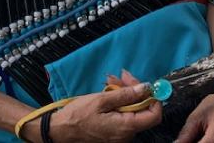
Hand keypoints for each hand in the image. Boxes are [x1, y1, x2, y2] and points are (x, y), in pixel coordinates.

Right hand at [35, 81, 161, 142]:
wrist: (59, 131)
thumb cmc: (78, 116)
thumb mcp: (101, 100)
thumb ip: (126, 94)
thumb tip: (146, 88)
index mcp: (126, 128)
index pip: (154, 115)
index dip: (154, 99)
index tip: (146, 85)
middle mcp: (126, 135)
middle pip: (142, 110)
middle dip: (134, 90)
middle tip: (122, 76)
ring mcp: (120, 136)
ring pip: (131, 111)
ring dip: (124, 94)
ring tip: (111, 81)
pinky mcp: (113, 134)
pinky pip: (122, 116)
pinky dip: (118, 103)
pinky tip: (109, 91)